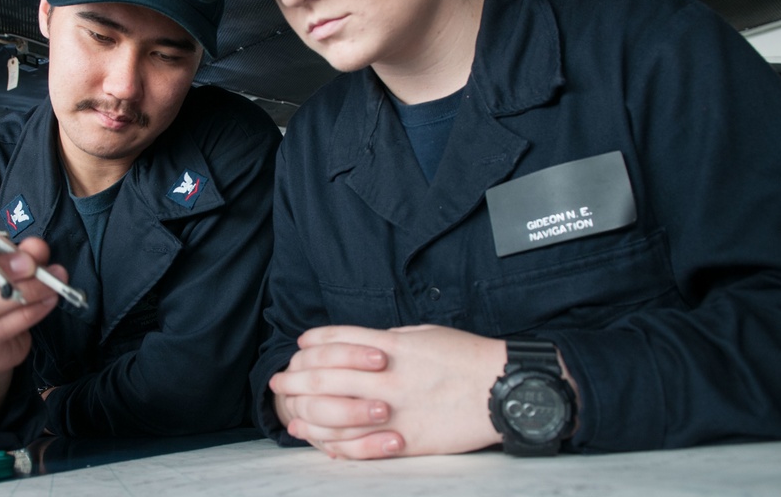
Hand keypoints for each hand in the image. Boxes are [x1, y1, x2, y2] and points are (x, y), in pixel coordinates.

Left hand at [270, 325, 506, 458]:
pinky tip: (322, 442)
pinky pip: (360, 445)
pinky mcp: (405, 439)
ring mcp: (393, 410)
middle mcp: (385, 377)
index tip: (298, 347)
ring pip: (333, 412)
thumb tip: (363, 346)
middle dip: (295, 378)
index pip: (335, 341)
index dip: (311, 344)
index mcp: (390, 346)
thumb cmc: (466, 356)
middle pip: (323, 376)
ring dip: (305, 412)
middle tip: (278, 381)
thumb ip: (389, 340)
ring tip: (290, 412)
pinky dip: (336, 444)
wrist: (501, 387)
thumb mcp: (423, 335)